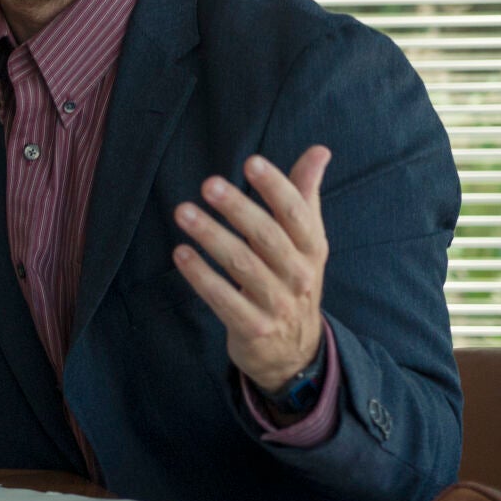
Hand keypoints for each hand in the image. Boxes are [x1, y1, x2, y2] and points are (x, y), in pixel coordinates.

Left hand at [172, 147, 331, 391]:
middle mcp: (299, 275)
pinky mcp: (252, 327)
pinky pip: (223, 299)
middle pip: (267, 237)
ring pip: (242, 266)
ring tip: (183, 212)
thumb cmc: (292, 279)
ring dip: (211, 237)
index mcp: (311, 248)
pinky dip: (200, 276)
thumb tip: (320, 150)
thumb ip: (304, 194)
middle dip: (238, 209)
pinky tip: (180, 253)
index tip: (251, 161)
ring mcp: (276, 304)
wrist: (294, 350)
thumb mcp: (305, 241)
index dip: (276, 187)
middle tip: (209, 184)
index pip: (297, 213)